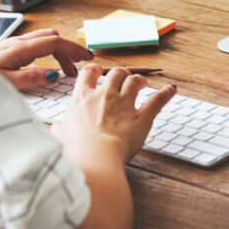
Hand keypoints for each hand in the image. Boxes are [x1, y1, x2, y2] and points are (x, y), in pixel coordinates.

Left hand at [0, 28, 92, 89]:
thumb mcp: (6, 82)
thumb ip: (31, 78)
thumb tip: (54, 75)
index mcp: (20, 49)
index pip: (55, 42)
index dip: (73, 48)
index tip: (87, 58)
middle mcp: (18, 42)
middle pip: (52, 37)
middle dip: (68, 50)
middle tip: (76, 69)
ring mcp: (14, 43)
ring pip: (44, 38)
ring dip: (59, 50)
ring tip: (64, 70)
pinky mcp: (9, 48)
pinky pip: (35, 43)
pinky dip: (48, 51)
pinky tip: (46, 66)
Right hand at [51, 64, 176, 162]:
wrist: (94, 157)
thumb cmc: (75, 150)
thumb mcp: (60, 137)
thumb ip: (59, 129)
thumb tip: (55, 129)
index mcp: (83, 99)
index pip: (89, 73)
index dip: (95, 70)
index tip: (99, 72)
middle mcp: (104, 96)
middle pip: (116, 73)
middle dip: (121, 74)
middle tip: (123, 79)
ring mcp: (124, 105)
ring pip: (135, 81)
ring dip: (139, 80)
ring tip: (142, 83)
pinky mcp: (142, 117)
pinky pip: (157, 101)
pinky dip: (166, 94)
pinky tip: (172, 90)